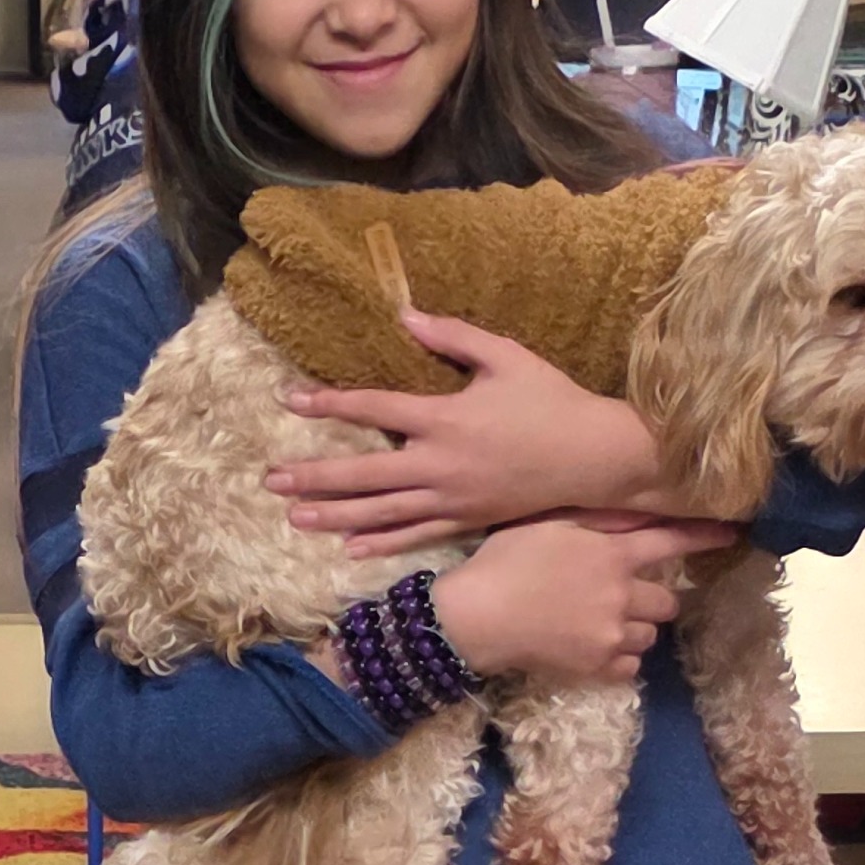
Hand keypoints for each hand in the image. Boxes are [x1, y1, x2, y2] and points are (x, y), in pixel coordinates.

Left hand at [266, 310, 674, 557]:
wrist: (594, 458)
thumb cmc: (551, 401)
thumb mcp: (506, 357)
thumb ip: (453, 337)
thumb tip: (405, 316)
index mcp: (445, 418)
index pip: (375, 409)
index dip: (330, 404)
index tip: (290, 402)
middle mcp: (440, 464)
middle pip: (364, 473)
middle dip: (314, 477)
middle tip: (270, 480)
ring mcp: (451, 498)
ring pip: (381, 511)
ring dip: (335, 515)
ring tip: (294, 517)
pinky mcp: (466, 520)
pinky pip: (415, 535)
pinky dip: (381, 543)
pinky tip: (349, 548)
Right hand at [427, 513, 741, 686]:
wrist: (474, 617)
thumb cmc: (504, 561)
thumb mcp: (550, 523)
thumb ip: (600, 519)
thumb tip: (643, 507)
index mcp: (613, 554)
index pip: (673, 542)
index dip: (706, 536)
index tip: (733, 533)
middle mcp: (622, 595)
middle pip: (668, 601)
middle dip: (653, 597)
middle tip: (623, 594)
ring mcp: (611, 634)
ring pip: (650, 635)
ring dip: (635, 627)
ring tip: (602, 622)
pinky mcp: (596, 666)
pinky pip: (629, 666)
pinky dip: (619, 657)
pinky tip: (595, 646)